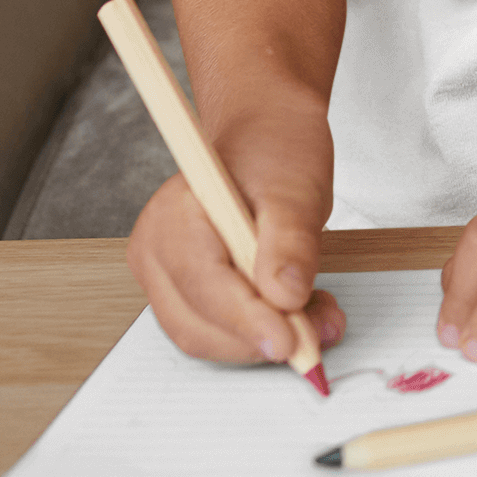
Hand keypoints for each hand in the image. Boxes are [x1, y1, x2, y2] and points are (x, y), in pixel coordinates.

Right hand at [127, 111, 345, 365]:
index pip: (205, 286)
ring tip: (316, 317)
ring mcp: (162, 275)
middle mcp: (155, 249)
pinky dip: (256, 332)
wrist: (264, 135)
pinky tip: (294, 314)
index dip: (249, 321)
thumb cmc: (274, 150)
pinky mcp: (181, 292)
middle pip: (199, 323)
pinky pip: (214, 329)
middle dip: (261, 337)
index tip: (293, 342)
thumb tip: (285, 298)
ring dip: (261, 340)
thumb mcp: (296, 187)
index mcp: (174, 215)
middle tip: (322, 330)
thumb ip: (290, 242)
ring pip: (206, 335)